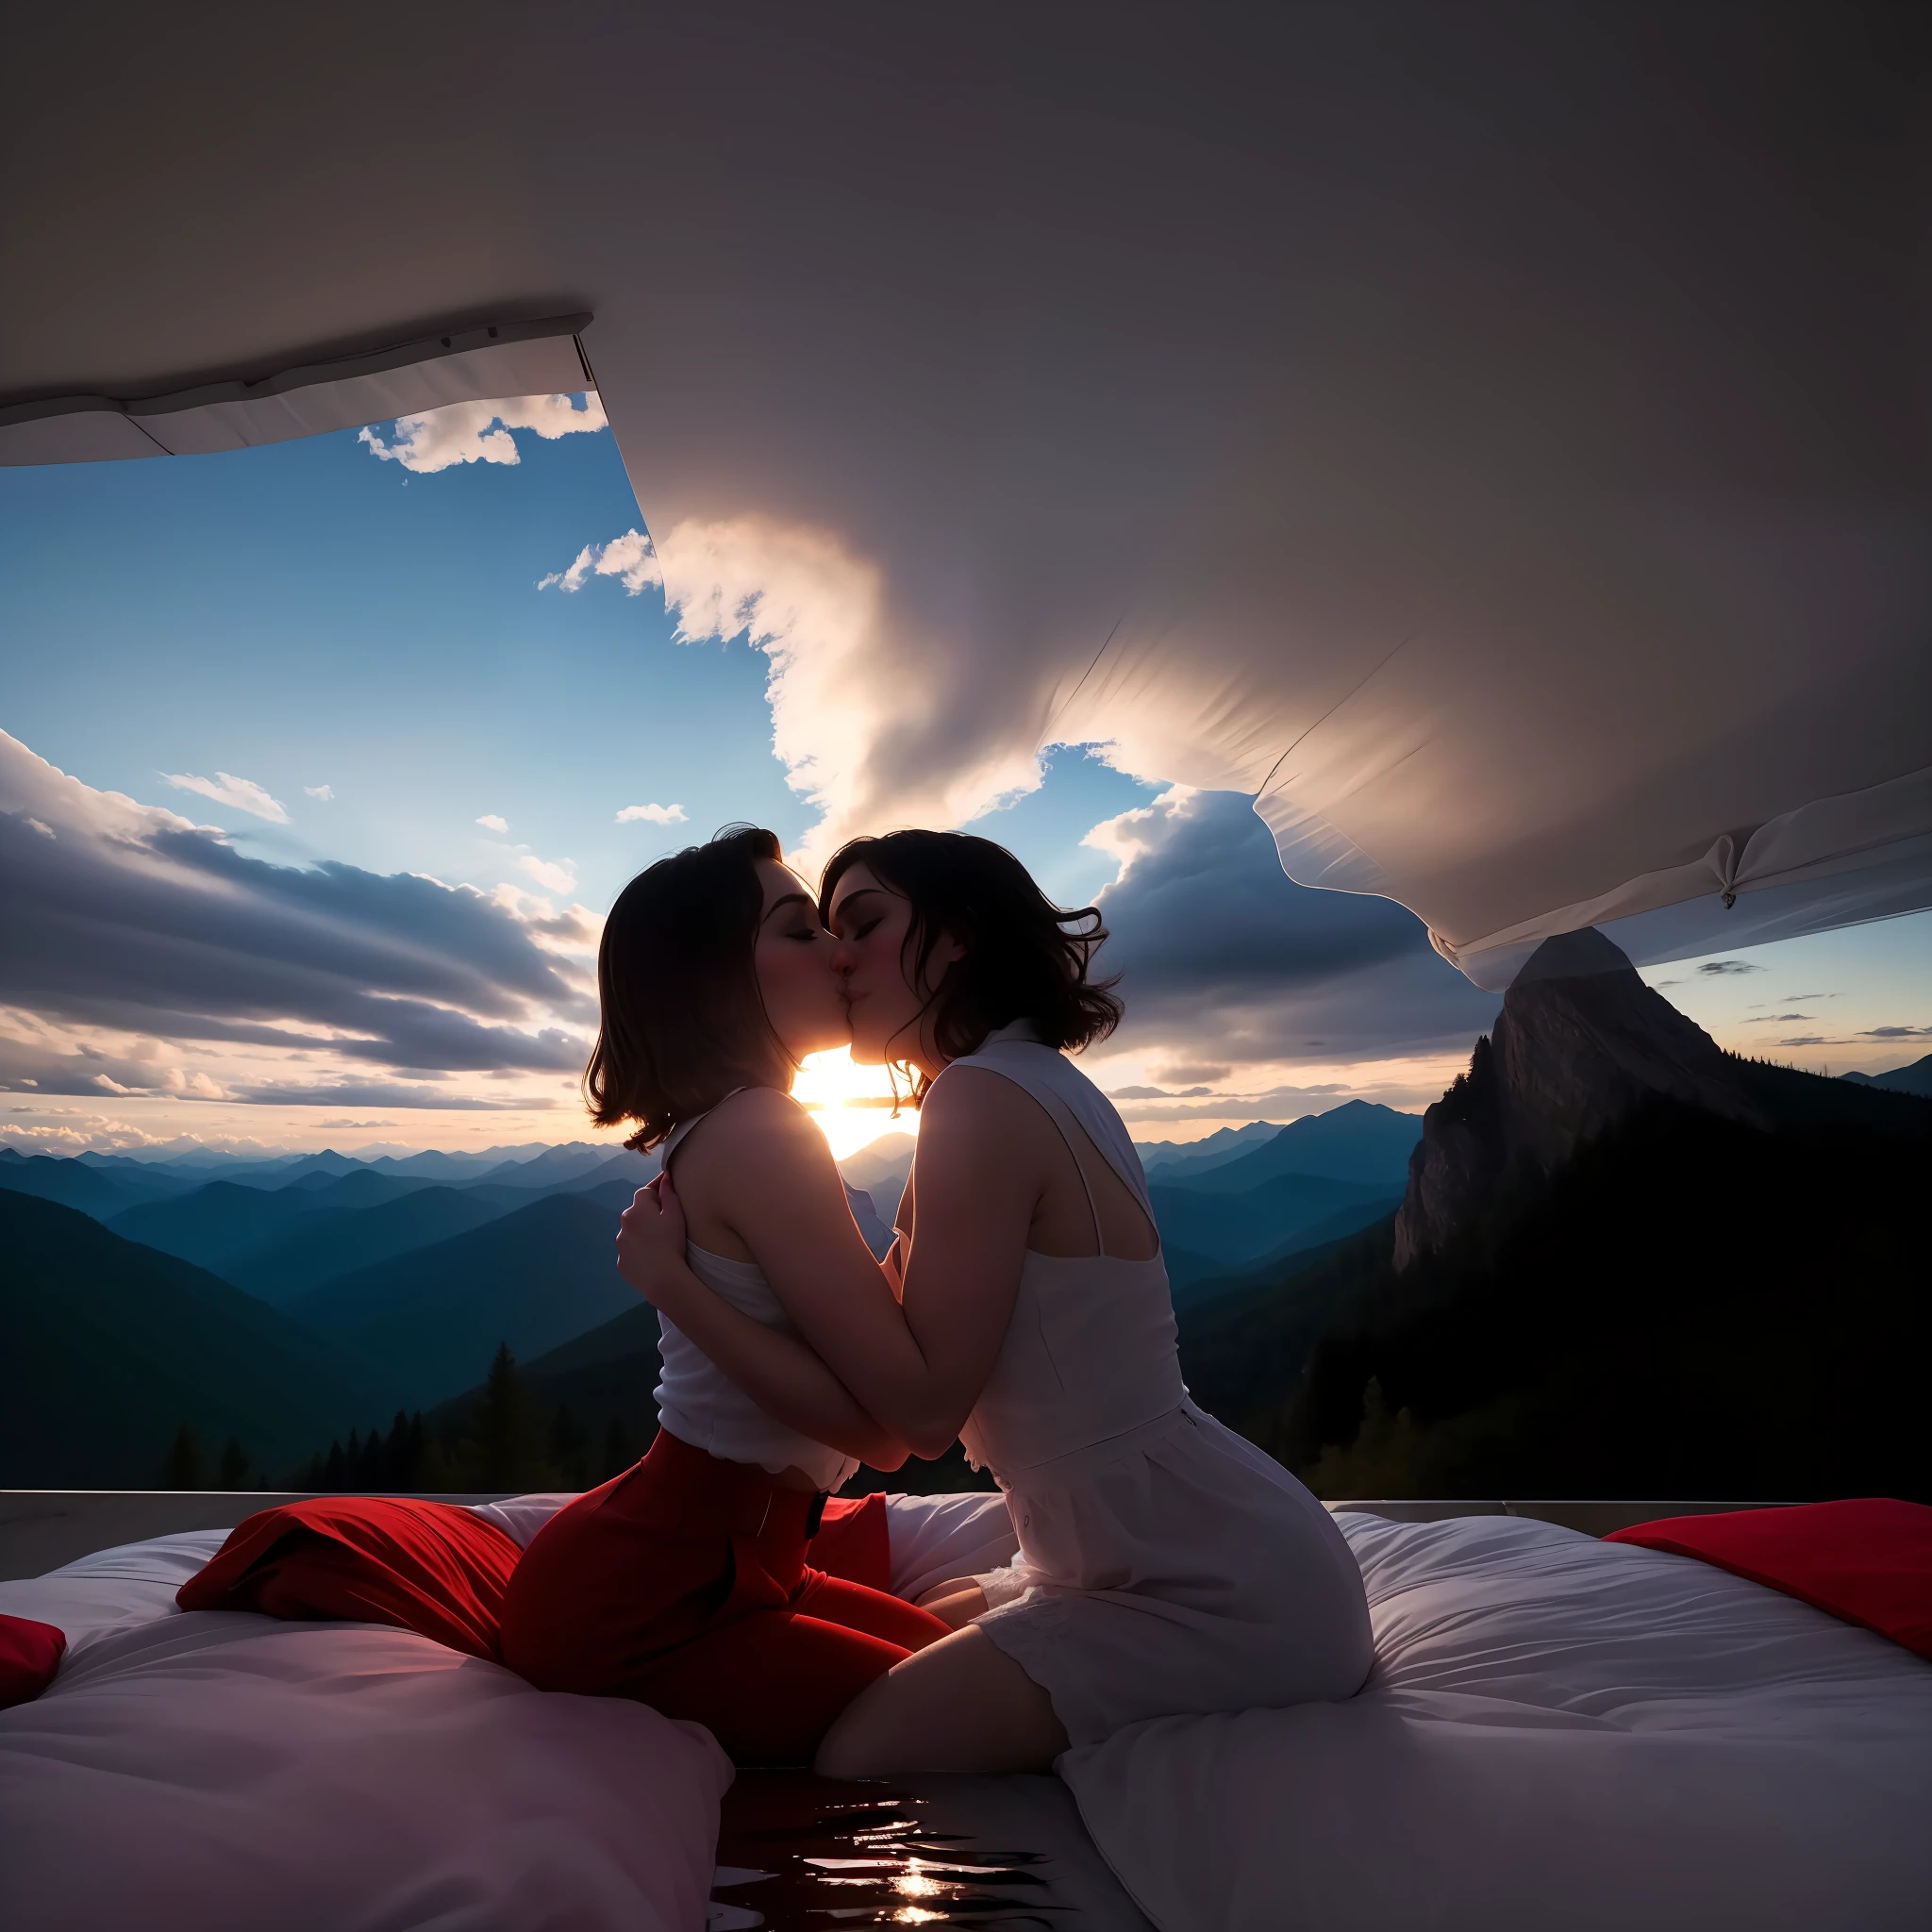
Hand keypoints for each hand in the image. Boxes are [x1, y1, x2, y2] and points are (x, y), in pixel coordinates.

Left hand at [615, 1169, 689, 1305]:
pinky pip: (631, 1251)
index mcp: (637, 1210)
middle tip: (666, 1220)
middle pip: (637, 1212)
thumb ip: (669, 1194)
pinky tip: (651, 1257)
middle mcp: (623, 1224)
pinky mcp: (622, 1263)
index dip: (657, 1189)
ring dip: (642, 1232)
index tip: (667, 1188)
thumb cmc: (672, 1242)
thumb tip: (665, 1178)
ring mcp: (620, 1245)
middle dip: (649, 1212)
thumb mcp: (676, 1215)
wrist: (663, 1279)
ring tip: (658, 1241)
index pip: (645, 1191)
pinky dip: (639, 1250)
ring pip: (632, 1232)